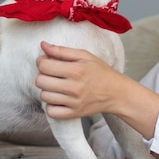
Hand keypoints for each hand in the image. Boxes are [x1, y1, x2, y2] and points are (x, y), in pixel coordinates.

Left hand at [36, 41, 158, 137]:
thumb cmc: (101, 72)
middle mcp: (74, 87)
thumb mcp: (85, 56)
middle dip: (43, 75)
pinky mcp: (74, 114)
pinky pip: (51, 112)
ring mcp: (74, 102)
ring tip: (57, 86)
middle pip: (40, 81)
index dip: (41, 61)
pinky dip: (51, 106)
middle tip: (52, 74)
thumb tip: (43, 45)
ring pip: (44, 96)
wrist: (117, 93)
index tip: (47, 61)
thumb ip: (63, 50)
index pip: (44, 66)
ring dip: (47, 90)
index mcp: (77, 70)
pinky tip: (59, 99)